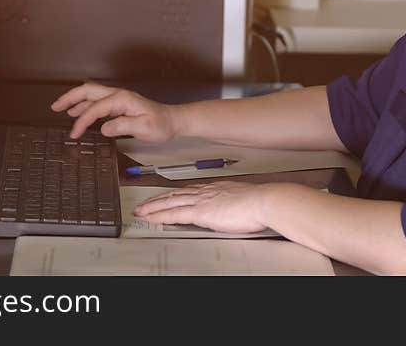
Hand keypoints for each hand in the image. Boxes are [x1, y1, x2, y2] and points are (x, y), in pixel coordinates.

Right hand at [51, 83, 178, 141]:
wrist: (173, 121)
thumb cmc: (161, 124)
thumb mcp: (144, 128)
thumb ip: (123, 126)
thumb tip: (105, 128)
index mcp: (122, 99)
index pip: (96, 108)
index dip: (83, 121)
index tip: (75, 133)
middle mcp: (119, 95)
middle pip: (88, 91)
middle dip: (70, 97)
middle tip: (55, 106)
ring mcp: (119, 99)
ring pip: (92, 95)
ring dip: (76, 100)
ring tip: (62, 109)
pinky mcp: (120, 104)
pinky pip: (98, 102)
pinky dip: (86, 105)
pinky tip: (80, 113)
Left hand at [133, 181, 271, 233]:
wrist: (264, 201)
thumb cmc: (260, 203)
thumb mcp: (243, 200)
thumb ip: (232, 203)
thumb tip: (231, 209)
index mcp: (215, 188)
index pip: (188, 191)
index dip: (174, 194)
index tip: (165, 197)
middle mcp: (205, 192)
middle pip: (174, 194)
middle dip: (157, 199)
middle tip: (144, 204)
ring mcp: (201, 200)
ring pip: (169, 202)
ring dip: (153, 207)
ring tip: (140, 211)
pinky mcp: (200, 212)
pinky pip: (174, 213)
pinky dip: (160, 215)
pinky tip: (150, 218)